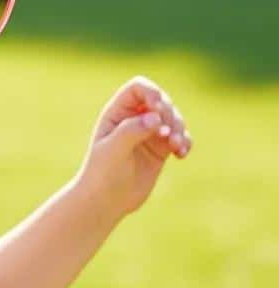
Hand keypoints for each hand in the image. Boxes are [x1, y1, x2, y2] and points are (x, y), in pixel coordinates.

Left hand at [74, 75, 192, 220]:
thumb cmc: (102, 172)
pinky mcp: (160, 149)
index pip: (138, 88)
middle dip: (169, 113)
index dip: (152, 92)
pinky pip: (180, 138)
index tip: (158, 108)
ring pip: (173, 119)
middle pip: (161, 101)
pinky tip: (181, 154)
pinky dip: (185, 142)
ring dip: (180, 129)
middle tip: (167, 133)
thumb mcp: (113, 150)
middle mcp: (134, 119)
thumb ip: (131, 131)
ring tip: (176, 146)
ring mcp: (149, 133)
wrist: (107, 199)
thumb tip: (154, 117)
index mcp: (117, 112)